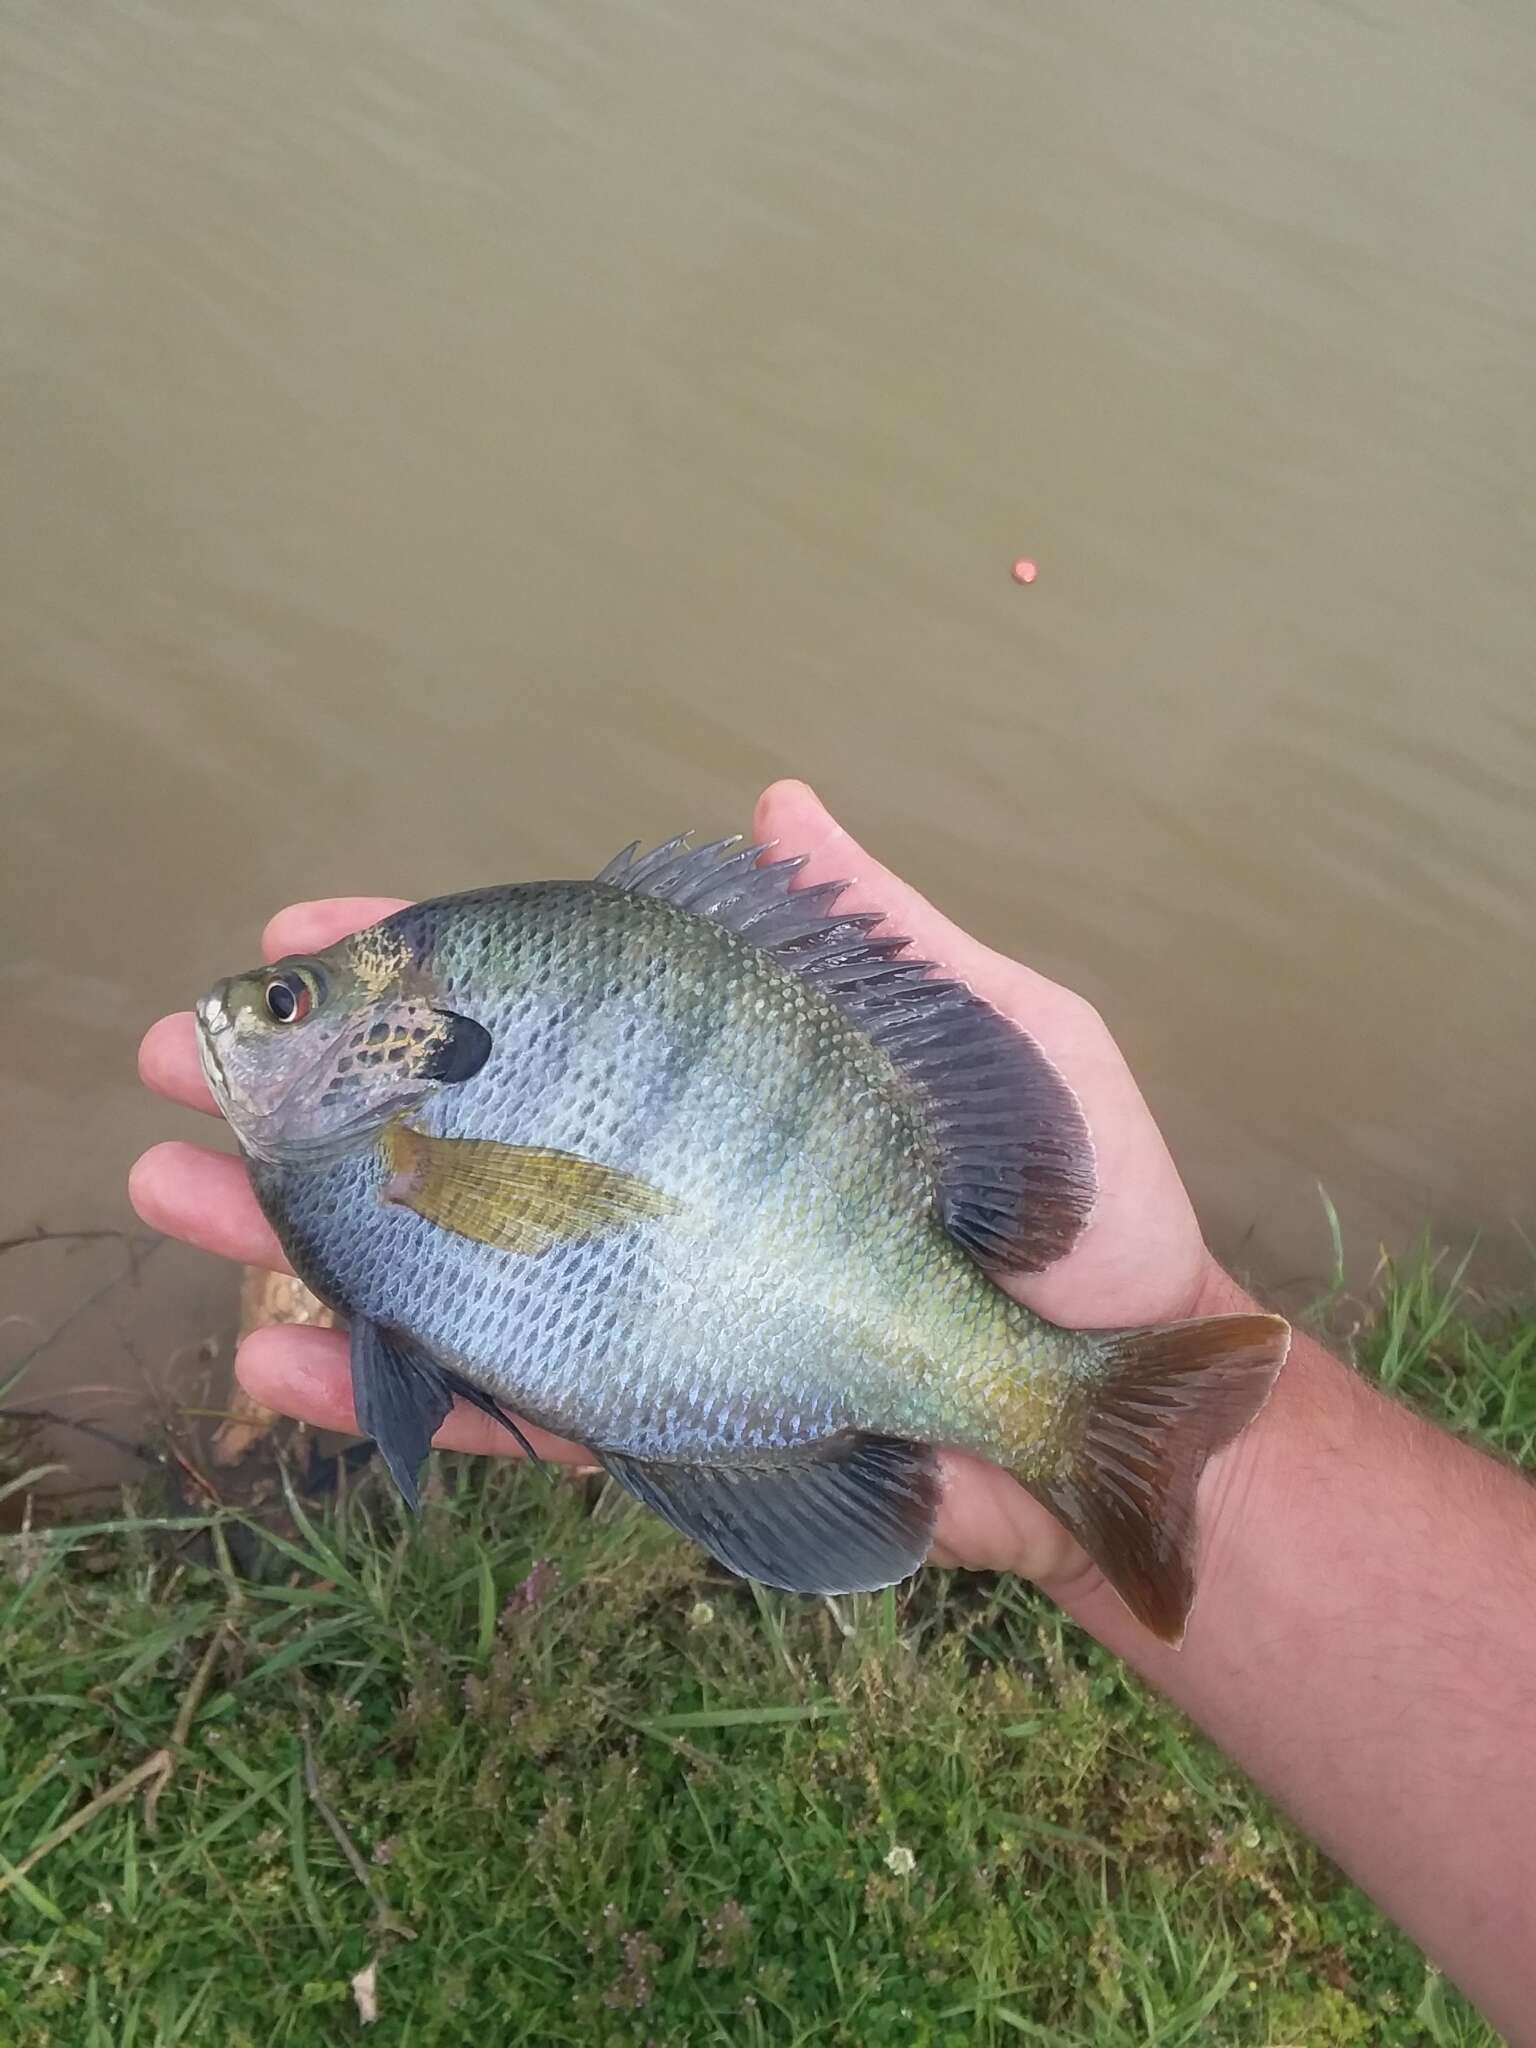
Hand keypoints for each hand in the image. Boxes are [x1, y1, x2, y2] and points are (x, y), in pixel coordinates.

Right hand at [130, 780, 1222, 1597]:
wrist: (1112, 1398)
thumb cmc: (1083, 1206)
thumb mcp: (1001, 1040)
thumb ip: (883, 937)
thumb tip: (778, 802)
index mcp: (719, 1087)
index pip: (548, 1011)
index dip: (423, 966)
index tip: (305, 927)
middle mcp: (656, 1185)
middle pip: (457, 1130)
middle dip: (309, 1092)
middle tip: (180, 1054)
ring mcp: (640, 1303)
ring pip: (441, 1265)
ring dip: (295, 1233)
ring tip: (173, 1190)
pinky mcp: (650, 1419)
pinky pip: (501, 1407)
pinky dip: (385, 1392)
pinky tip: (275, 1355)